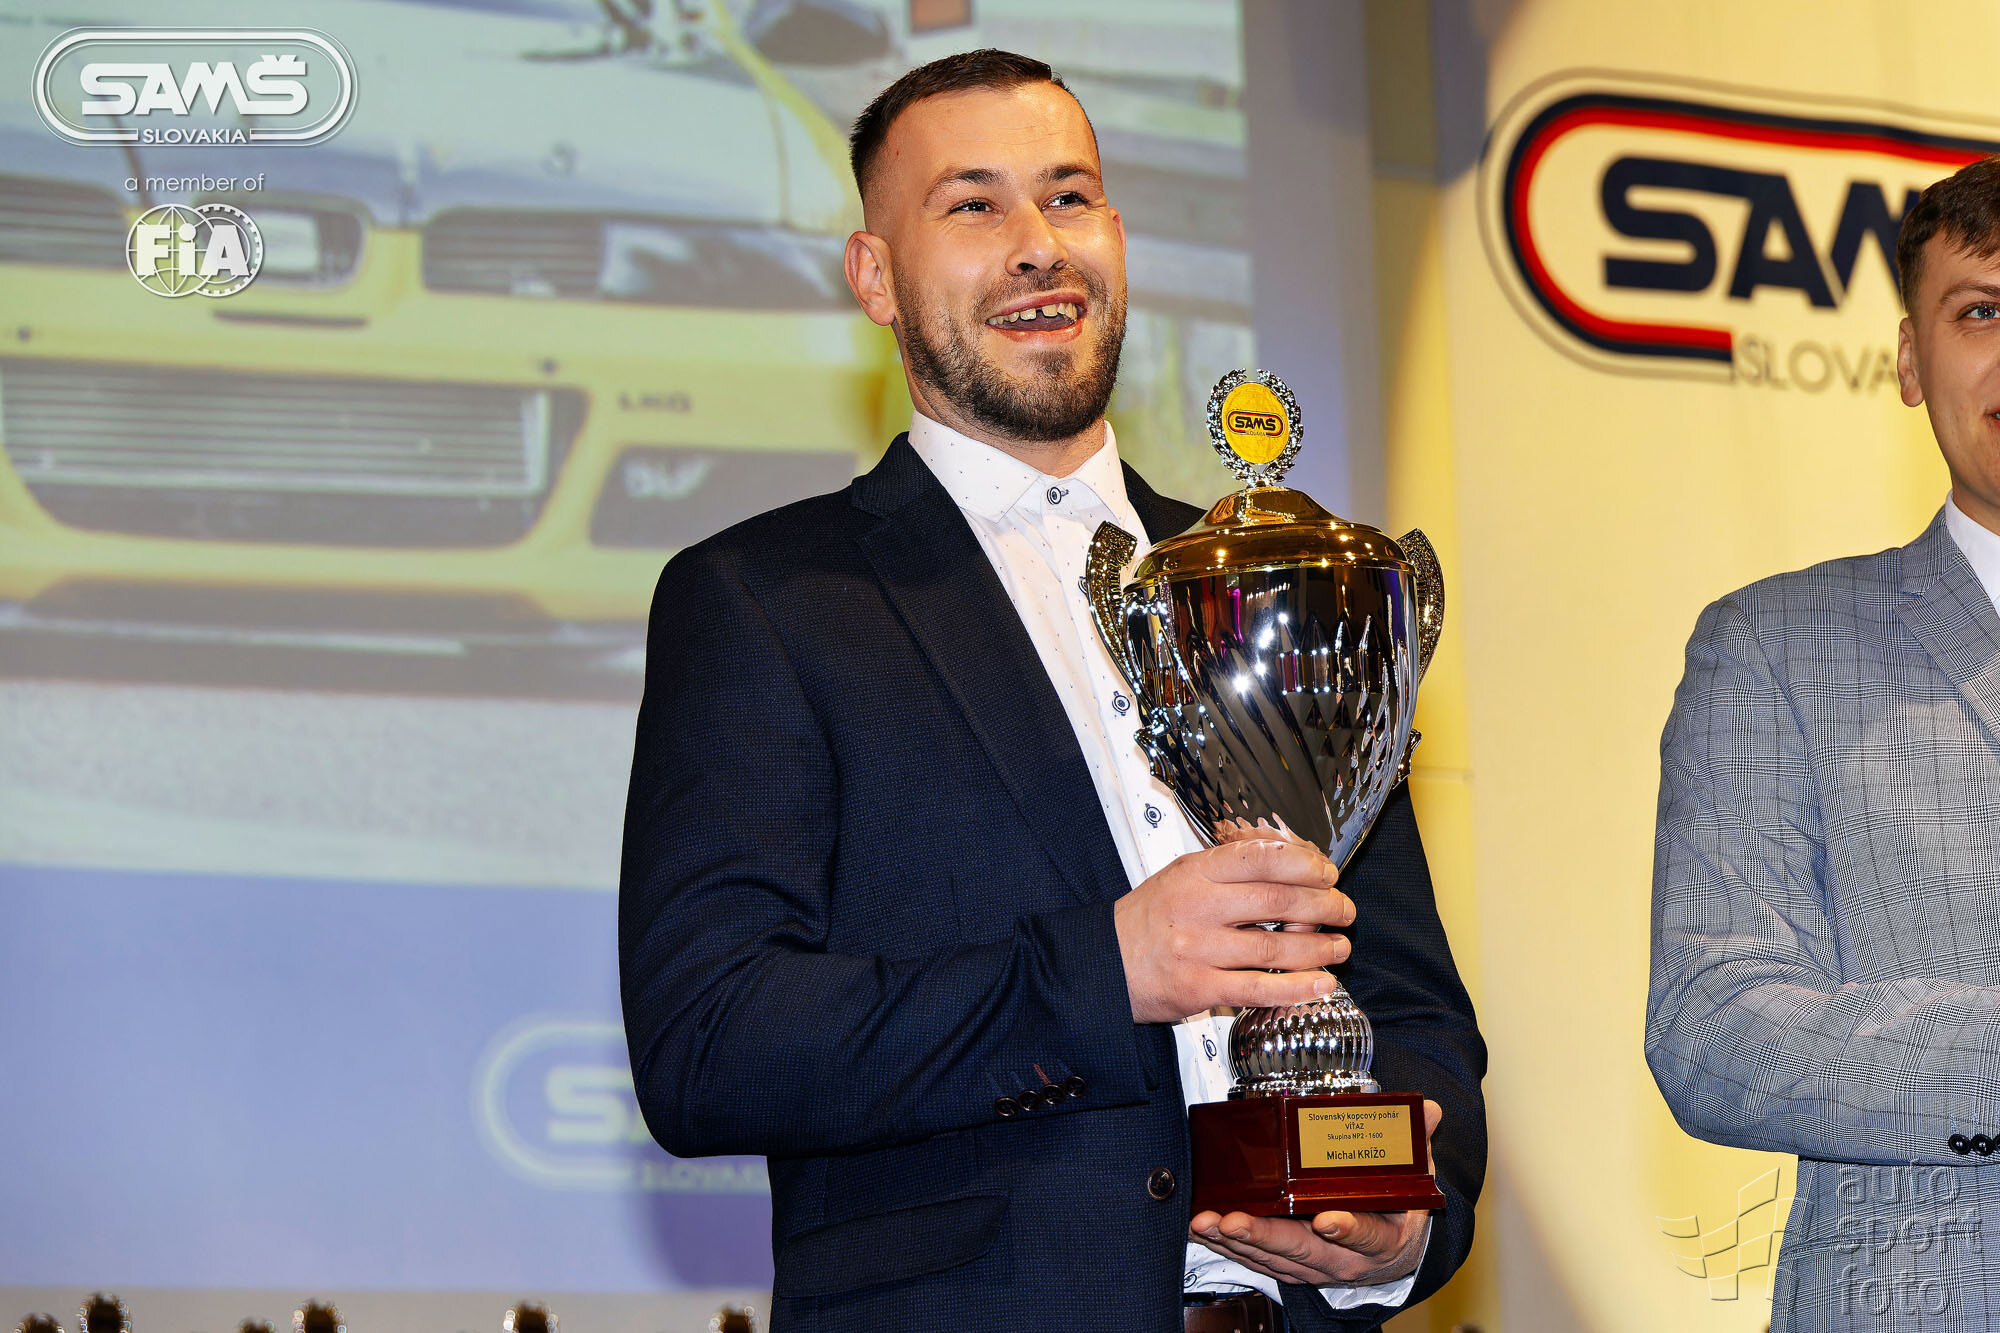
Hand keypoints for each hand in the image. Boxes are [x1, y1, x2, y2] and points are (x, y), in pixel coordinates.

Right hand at [1114, 826, 1352, 1023]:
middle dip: (1323, 906)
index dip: (1304, 864)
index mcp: (1195, 872)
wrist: (1103, 962)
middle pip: (1276, 901)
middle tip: (1344, 910)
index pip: (1260, 858)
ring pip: (1274, 949)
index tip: (1328, 873)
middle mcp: (1198, 907)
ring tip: (1339, 947)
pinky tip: (1320, 984)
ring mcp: (1198, 950)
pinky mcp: (1199, 989)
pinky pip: (1259, 989)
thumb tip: (1289, 859)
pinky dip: (1297, 988)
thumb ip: (1228, 866)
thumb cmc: (1149, 918)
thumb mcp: (1181, 875)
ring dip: (1318, 949)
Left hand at [1189, 1101, 1442, 1286]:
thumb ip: (1416, 1141)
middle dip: (1265, 1236)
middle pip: (1305, 1250)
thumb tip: (1429, 1110)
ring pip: (1274, 1259)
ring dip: (1237, 1243)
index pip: (1366, 1235)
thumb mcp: (1415, 1177)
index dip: (1347, 1229)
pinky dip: (1231, 1249)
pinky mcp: (1292, 1269)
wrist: (1392, 1255)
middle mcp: (1348, 1260)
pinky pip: (1259, 1262)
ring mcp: (1317, 1268)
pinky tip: (1207, 1232)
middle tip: (1234, 1220)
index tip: (1326, 1221)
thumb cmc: (1396, 1209)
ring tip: (1208, 1223)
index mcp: (1383, 1238)